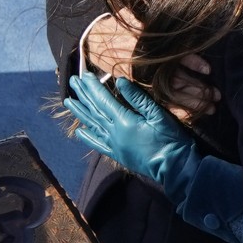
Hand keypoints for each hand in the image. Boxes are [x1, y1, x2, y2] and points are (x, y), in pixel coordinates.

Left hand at [65, 75, 201, 201]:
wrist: (174, 167)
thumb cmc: (169, 139)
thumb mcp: (157, 114)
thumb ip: (137, 98)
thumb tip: (120, 81)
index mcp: (124, 121)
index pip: (103, 100)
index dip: (93, 86)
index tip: (84, 75)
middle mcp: (114, 133)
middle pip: (94, 110)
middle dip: (83, 95)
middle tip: (72, 81)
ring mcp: (114, 145)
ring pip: (92, 125)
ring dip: (80, 112)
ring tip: (68, 101)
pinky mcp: (117, 155)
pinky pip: (98, 145)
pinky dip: (88, 137)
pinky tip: (79, 131)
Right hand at [83, 8, 218, 120]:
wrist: (96, 44)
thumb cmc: (119, 26)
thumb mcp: (132, 15)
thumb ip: (148, 14)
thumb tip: (169, 3)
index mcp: (148, 47)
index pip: (175, 55)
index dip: (192, 63)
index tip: (207, 70)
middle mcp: (148, 66)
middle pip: (177, 80)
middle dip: (198, 89)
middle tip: (217, 95)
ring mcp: (144, 80)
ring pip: (171, 94)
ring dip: (192, 102)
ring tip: (211, 107)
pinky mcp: (142, 88)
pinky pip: (160, 103)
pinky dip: (175, 111)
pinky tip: (191, 116)